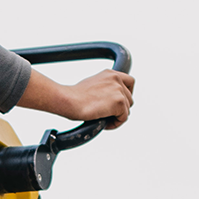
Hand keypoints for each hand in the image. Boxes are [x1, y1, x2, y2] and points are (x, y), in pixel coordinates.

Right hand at [20, 68, 134, 128]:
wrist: (68, 100)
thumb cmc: (74, 96)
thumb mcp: (93, 86)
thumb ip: (105, 89)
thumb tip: (110, 100)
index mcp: (110, 74)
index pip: (130, 82)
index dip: (127, 94)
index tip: (119, 104)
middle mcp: (116, 79)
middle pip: (130, 98)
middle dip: (121, 109)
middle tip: (108, 116)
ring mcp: (119, 89)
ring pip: (127, 109)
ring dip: (117, 117)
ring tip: (104, 119)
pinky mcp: (119, 102)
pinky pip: (124, 118)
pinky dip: (115, 124)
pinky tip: (104, 123)